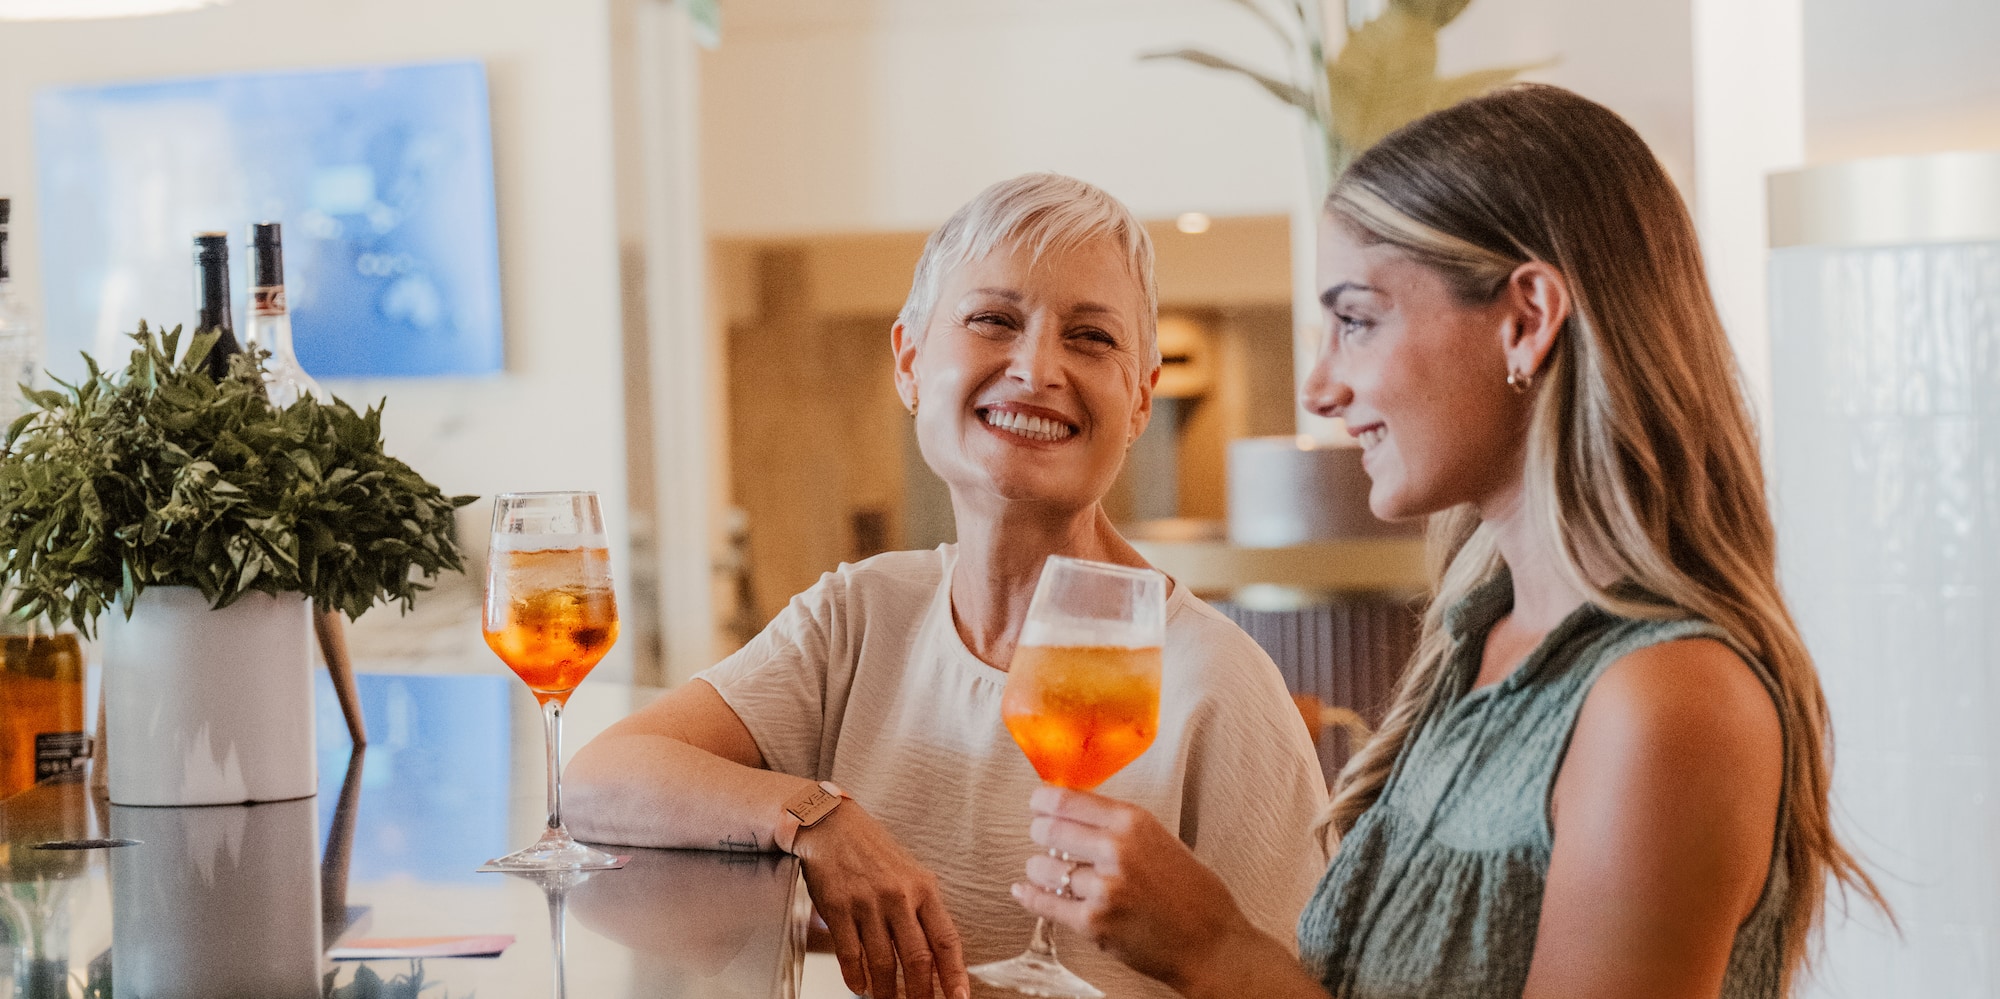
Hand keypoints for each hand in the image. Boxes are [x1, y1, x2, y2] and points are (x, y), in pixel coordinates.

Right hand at [792, 801, 968, 998]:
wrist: (831, 825)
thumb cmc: (873, 850)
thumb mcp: (910, 873)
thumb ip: (924, 909)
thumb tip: (938, 953)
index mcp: (924, 888)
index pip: (945, 939)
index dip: (954, 974)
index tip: (959, 998)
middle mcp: (899, 897)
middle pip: (917, 959)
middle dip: (922, 994)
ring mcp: (867, 904)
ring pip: (883, 963)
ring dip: (887, 992)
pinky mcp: (837, 909)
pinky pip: (850, 955)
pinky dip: (856, 978)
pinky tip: (861, 987)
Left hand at [1012, 785, 1262, 992]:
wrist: (1211, 943)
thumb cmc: (1192, 893)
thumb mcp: (1160, 840)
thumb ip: (1118, 826)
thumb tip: (1073, 812)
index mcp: (1133, 822)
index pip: (1065, 800)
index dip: (1042, 802)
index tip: (1037, 804)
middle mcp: (1116, 850)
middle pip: (1048, 831)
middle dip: (1041, 834)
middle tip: (1043, 837)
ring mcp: (1103, 888)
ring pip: (1044, 869)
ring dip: (1040, 870)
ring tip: (1047, 870)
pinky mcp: (1094, 923)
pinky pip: (1046, 904)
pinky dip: (1031, 896)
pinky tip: (1024, 890)